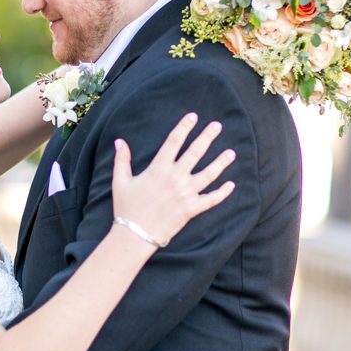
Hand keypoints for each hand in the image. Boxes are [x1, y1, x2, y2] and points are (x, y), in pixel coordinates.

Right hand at [111, 112, 234, 245]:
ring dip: (221, 162)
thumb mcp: (120, 180)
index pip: (173, 142)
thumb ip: (122, 160)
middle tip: (217, 125)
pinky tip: (231, 184)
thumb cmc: (126, 207)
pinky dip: (222, 193)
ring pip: (208, 174)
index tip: (193, 116)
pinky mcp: (191, 209)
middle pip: (195, 153)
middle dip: (207, 137)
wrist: (135, 234)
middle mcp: (175, 178)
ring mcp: (185, 194)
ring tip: (231, 153)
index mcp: (158, 169)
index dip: (184, 127)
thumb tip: (119, 142)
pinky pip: (211, 200)